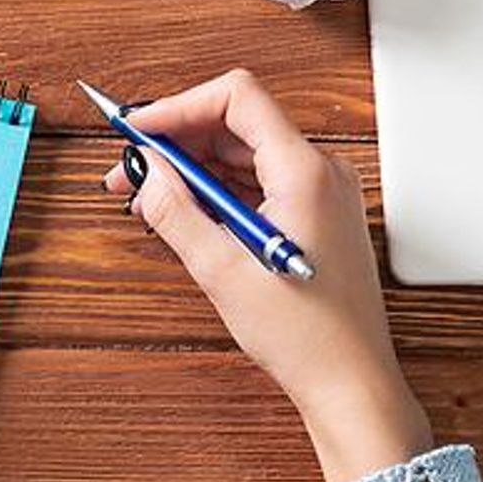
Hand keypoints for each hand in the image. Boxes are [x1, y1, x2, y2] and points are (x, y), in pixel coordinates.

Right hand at [102, 69, 431, 481]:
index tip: (139, 130)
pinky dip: (217, 190)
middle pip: (235, 122)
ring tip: (149, 198)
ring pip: (243, 152)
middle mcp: (320, 172)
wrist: (352, 384)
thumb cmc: (307, 337)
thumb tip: (146, 171)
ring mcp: (321, 193)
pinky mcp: (316, 214)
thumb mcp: (222, 271)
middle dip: (176, 141)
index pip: (236, 97)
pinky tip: (185, 214)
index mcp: (304, 173)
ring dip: (193, 167)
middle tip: (130, 170)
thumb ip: (176, 212)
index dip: (178, 106)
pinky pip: (258, 180)